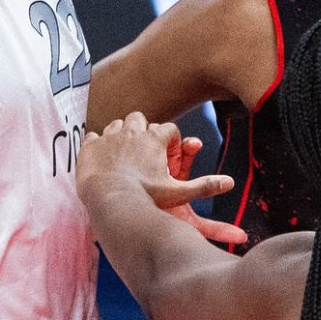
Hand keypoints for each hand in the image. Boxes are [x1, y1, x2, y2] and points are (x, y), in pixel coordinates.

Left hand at [79, 113, 246, 245]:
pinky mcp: (90, 145)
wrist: (108, 200)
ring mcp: (109, 137)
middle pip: (141, 119)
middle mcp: (132, 132)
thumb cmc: (144, 198)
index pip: (168, 129)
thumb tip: (230, 183)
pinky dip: (98, 144)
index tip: (167, 156)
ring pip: (117, 124)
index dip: (170, 141)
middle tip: (143, 152)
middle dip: (143, 131)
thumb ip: (204, 186)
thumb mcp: (177, 193)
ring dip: (121, 135)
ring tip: (123, 154)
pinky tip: (102, 159)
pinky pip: (94, 136)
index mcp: (155, 140)